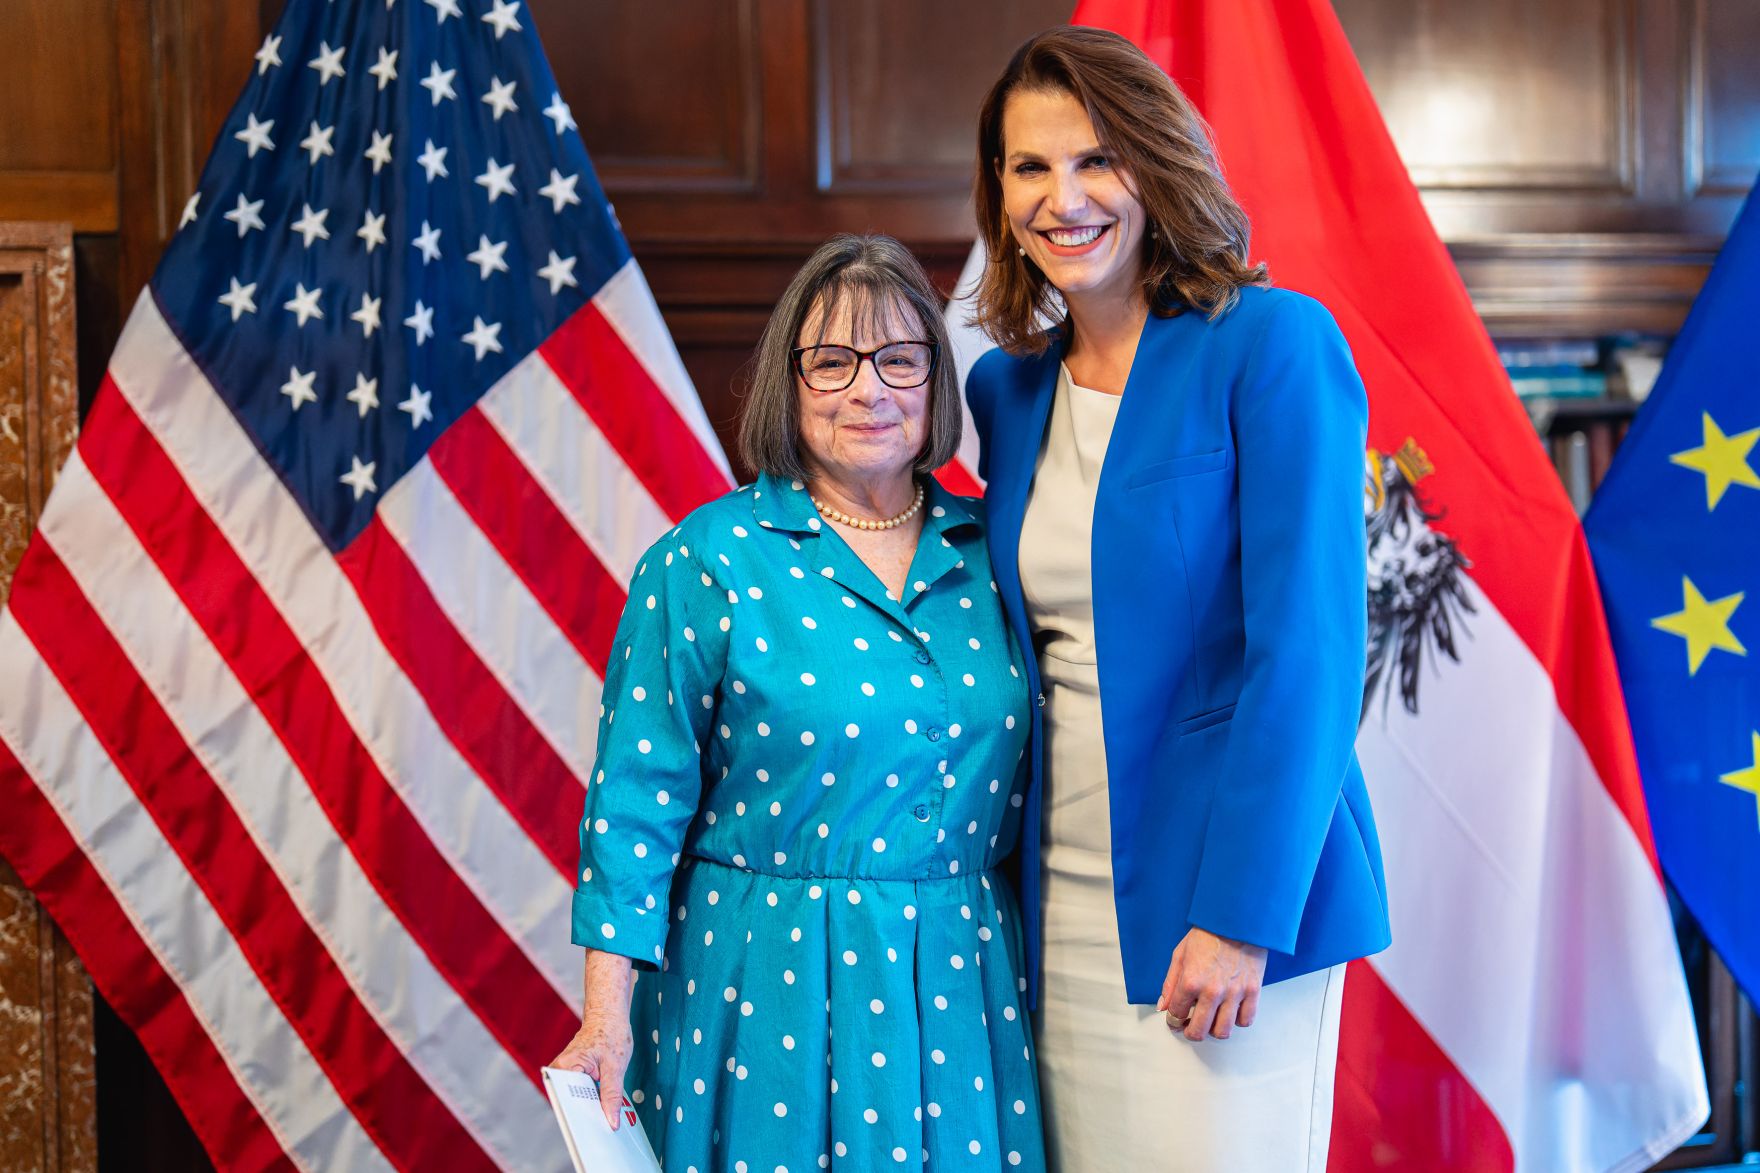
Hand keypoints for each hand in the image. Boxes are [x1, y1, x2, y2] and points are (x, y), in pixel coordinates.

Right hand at [551, 949, 635, 1128]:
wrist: (608, 1014)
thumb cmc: (611, 1033)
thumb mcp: (616, 1066)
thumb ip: (612, 1095)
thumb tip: (611, 1121)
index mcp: (566, 1067)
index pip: (568, 1100)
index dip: (580, 1118)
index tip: (592, 1133)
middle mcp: (560, 1070)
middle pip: (571, 1102)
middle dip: (586, 1116)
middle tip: (602, 1131)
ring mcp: (565, 1072)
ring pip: (576, 1098)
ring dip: (589, 1109)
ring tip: (604, 1122)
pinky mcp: (572, 1073)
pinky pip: (580, 1092)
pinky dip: (592, 1100)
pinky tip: (603, 1109)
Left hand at [1156, 926, 1267, 1041]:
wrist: (1237, 920)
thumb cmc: (1208, 933)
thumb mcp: (1180, 954)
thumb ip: (1170, 983)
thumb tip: (1163, 1006)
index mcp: (1190, 981)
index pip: (1176, 1015)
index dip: (1173, 1020)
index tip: (1175, 1020)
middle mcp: (1212, 991)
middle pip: (1199, 1031)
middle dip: (1190, 1032)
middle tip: (1190, 1028)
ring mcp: (1234, 993)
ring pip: (1223, 1031)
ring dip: (1213, 1030)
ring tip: (1211, 1021)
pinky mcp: (1253, 991)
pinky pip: (1245, 1020)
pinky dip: (1237, 1021)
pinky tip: (1230, 1012)